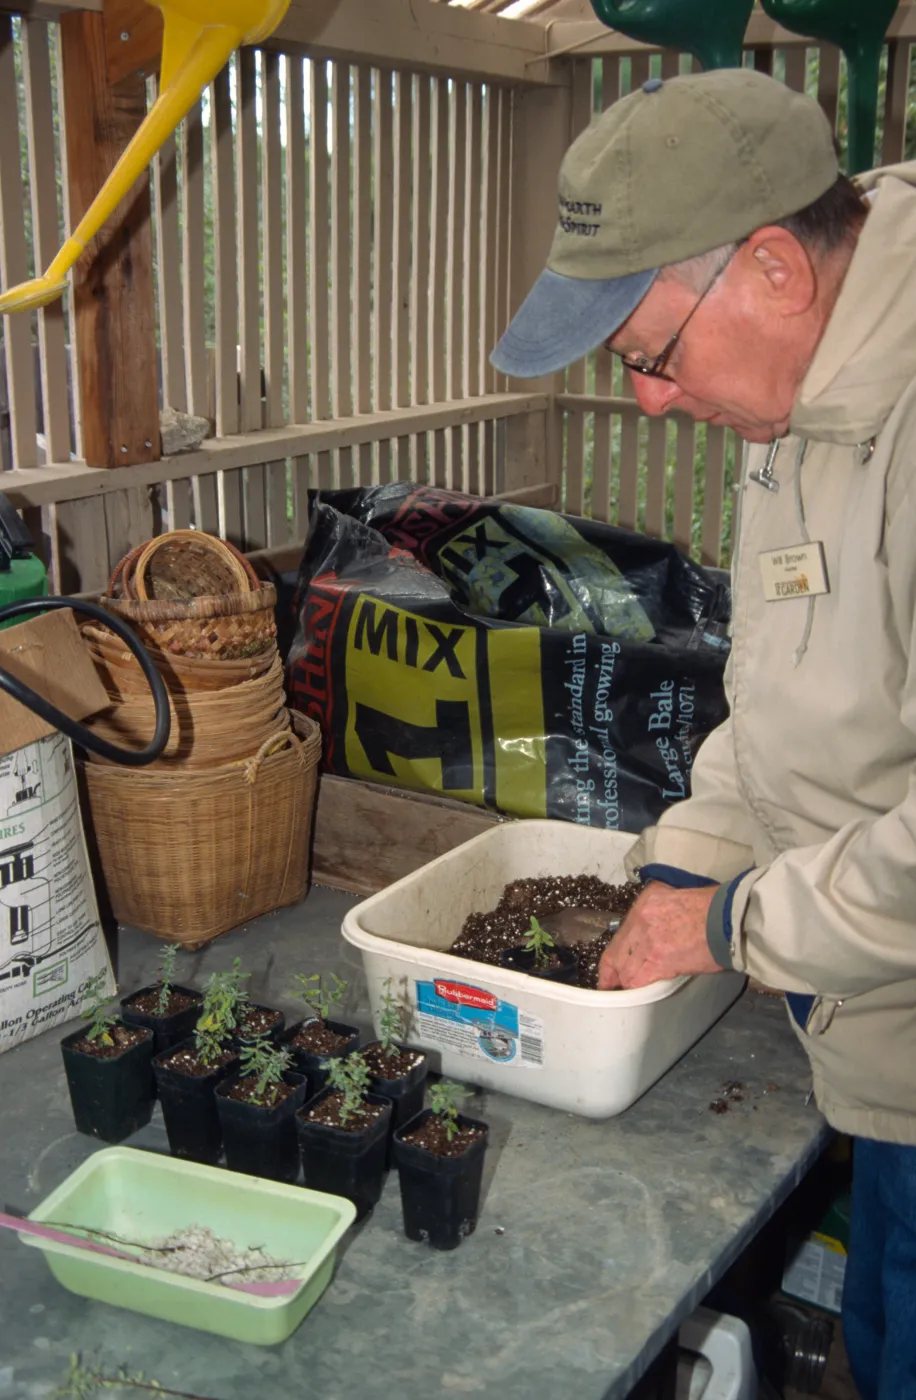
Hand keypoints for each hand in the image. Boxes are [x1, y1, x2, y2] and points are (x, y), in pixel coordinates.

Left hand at [598, 882, 721, 989]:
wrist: (730, 917)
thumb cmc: (714, 907)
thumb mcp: (678, 897)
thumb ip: (661, 913)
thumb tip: (658, 931)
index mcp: (646, 901)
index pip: (621, 932)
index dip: (613, 954)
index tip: (609, 967)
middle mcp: (642, 918)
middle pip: (618, 952)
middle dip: (614, 972)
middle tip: (611, 986)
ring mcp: (648, 940)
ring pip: (626, 969)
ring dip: (629, 982)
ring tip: (630, 992)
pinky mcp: (659, 960)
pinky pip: (638, 980)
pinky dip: (637, 989)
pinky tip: (641, 994)